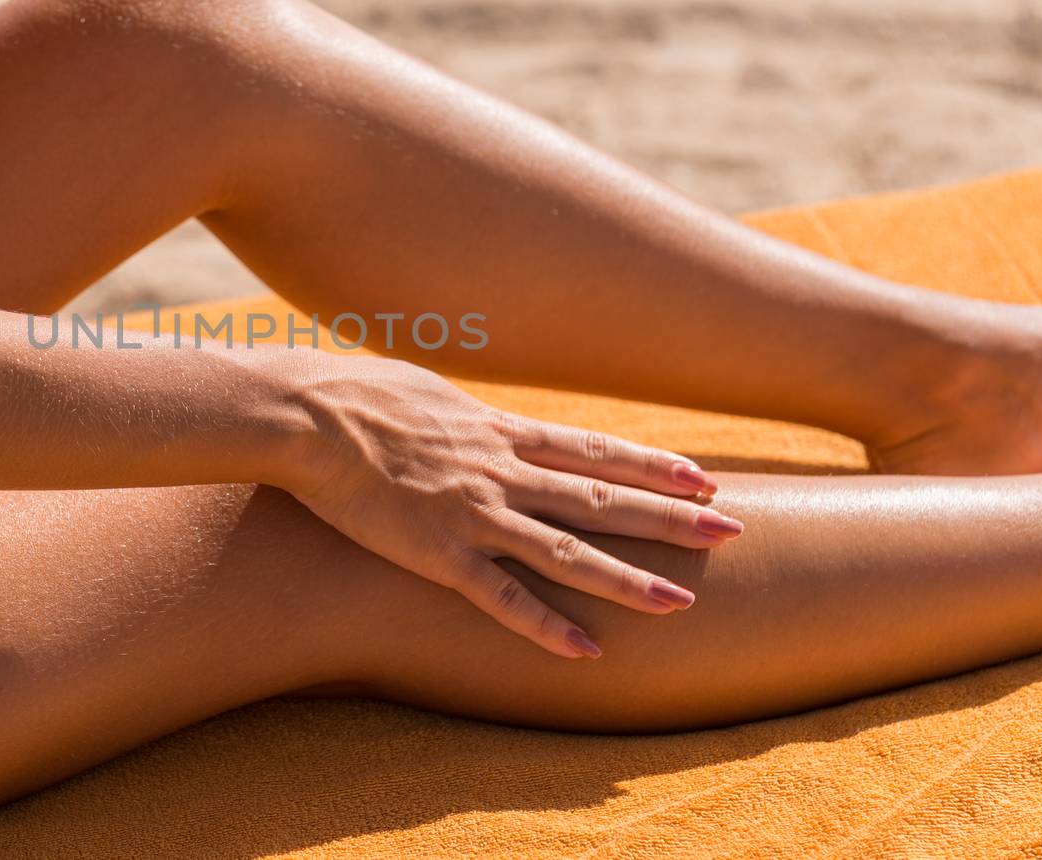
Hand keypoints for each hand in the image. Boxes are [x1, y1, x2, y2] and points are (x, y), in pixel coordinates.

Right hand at [281, 352, 742, 658]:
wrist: (308, 414)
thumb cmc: (352, 394)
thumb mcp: (424, 390)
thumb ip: (462, 415)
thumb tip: (476, 417)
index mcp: (496, 430)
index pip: (591, 452)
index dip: (650, 466)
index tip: (702, 478)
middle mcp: (499, 470)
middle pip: (601, 497)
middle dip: (671, 516)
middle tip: (734, 530)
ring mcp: (473, 512)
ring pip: (566, 549)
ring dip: (626, 577)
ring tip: (681, 603)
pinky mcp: (436, 552)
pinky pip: (500, 596)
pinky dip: (545, 624)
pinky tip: (585, 650)